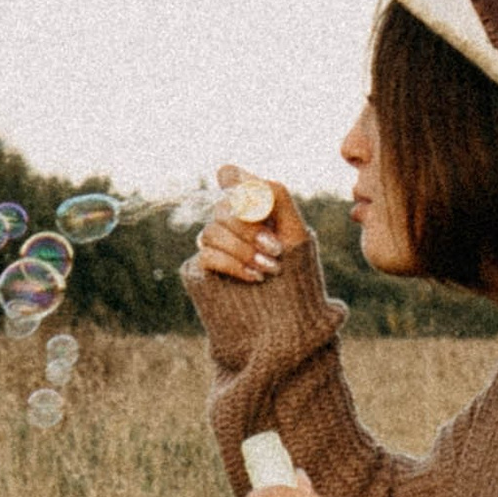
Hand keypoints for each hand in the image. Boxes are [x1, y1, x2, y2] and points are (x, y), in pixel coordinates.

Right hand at [193, 166, 312, 288]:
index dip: (234, 179)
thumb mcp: (296, 230)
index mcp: (252, 208)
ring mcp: (214, 246)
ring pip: (211, 232)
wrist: (286, 320)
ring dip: (243, 250)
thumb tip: (237, 176)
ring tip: (270, 269)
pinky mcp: (201, 270)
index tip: (249, 196)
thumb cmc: (296, 275)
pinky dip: (232, 264)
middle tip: (276, 249)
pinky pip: (206, 255)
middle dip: (250, 228)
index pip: (230, 177)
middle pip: (222, 207)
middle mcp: (230, 224)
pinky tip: (254, 277)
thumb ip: (275, 196)